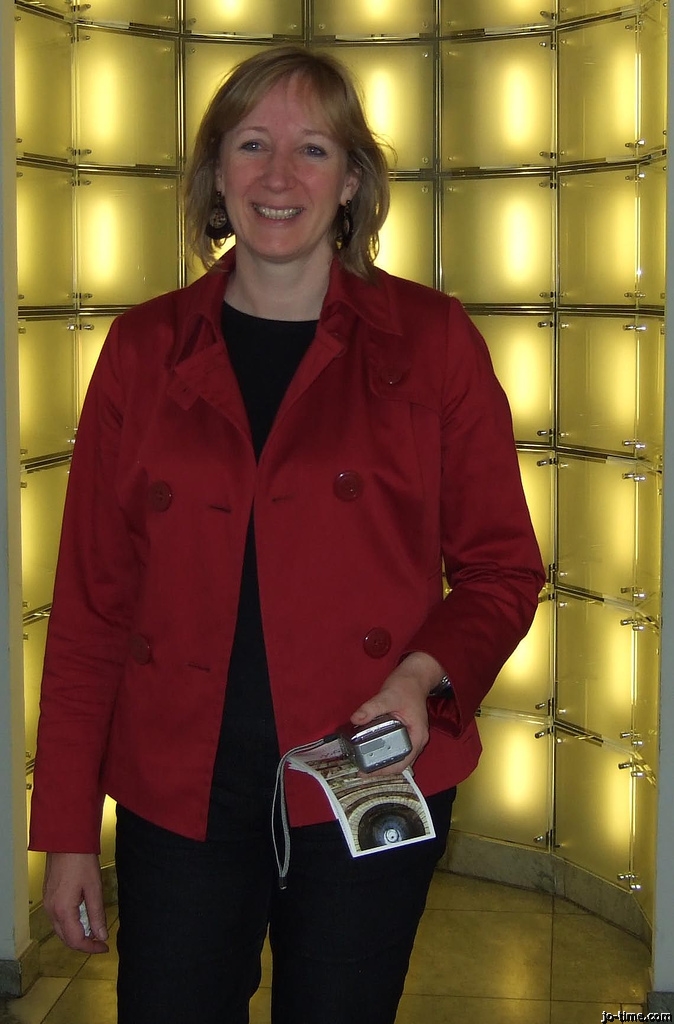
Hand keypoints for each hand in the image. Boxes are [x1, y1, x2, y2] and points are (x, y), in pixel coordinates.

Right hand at [43, 852, 108, 952]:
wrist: (66, 840)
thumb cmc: (81, 860)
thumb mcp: (94, 888)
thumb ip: (96, 914)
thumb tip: (101, 935)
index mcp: (63, 910)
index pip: (76, 940)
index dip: (91, 947)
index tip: (104, 947)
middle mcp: (51, 910)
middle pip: (66, 938)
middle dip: (84, 943)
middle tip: (100, 941)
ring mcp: (48, 903)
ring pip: (61, 929)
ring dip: (77, 933)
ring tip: (94, 929)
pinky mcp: (49, 896)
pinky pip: (58, 918)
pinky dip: (70, 923)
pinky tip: (83, 917)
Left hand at [349, 651, 444, 776]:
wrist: (414, 677)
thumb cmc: (405, 686)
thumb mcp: (387, 696)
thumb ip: (372, 708)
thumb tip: (355, 719)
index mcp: (417, 735)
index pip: (402, 762)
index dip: (384, 771)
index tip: (365, 772)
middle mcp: (416, 740)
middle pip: (399, 763)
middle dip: (381, 769)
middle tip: (360, 770)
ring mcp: (411, 737)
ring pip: (397, 757)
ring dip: (382, 762)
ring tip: (362, 764)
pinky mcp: (405, 733)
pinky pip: (395, 748)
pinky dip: (383, 752)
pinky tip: (369, 751)